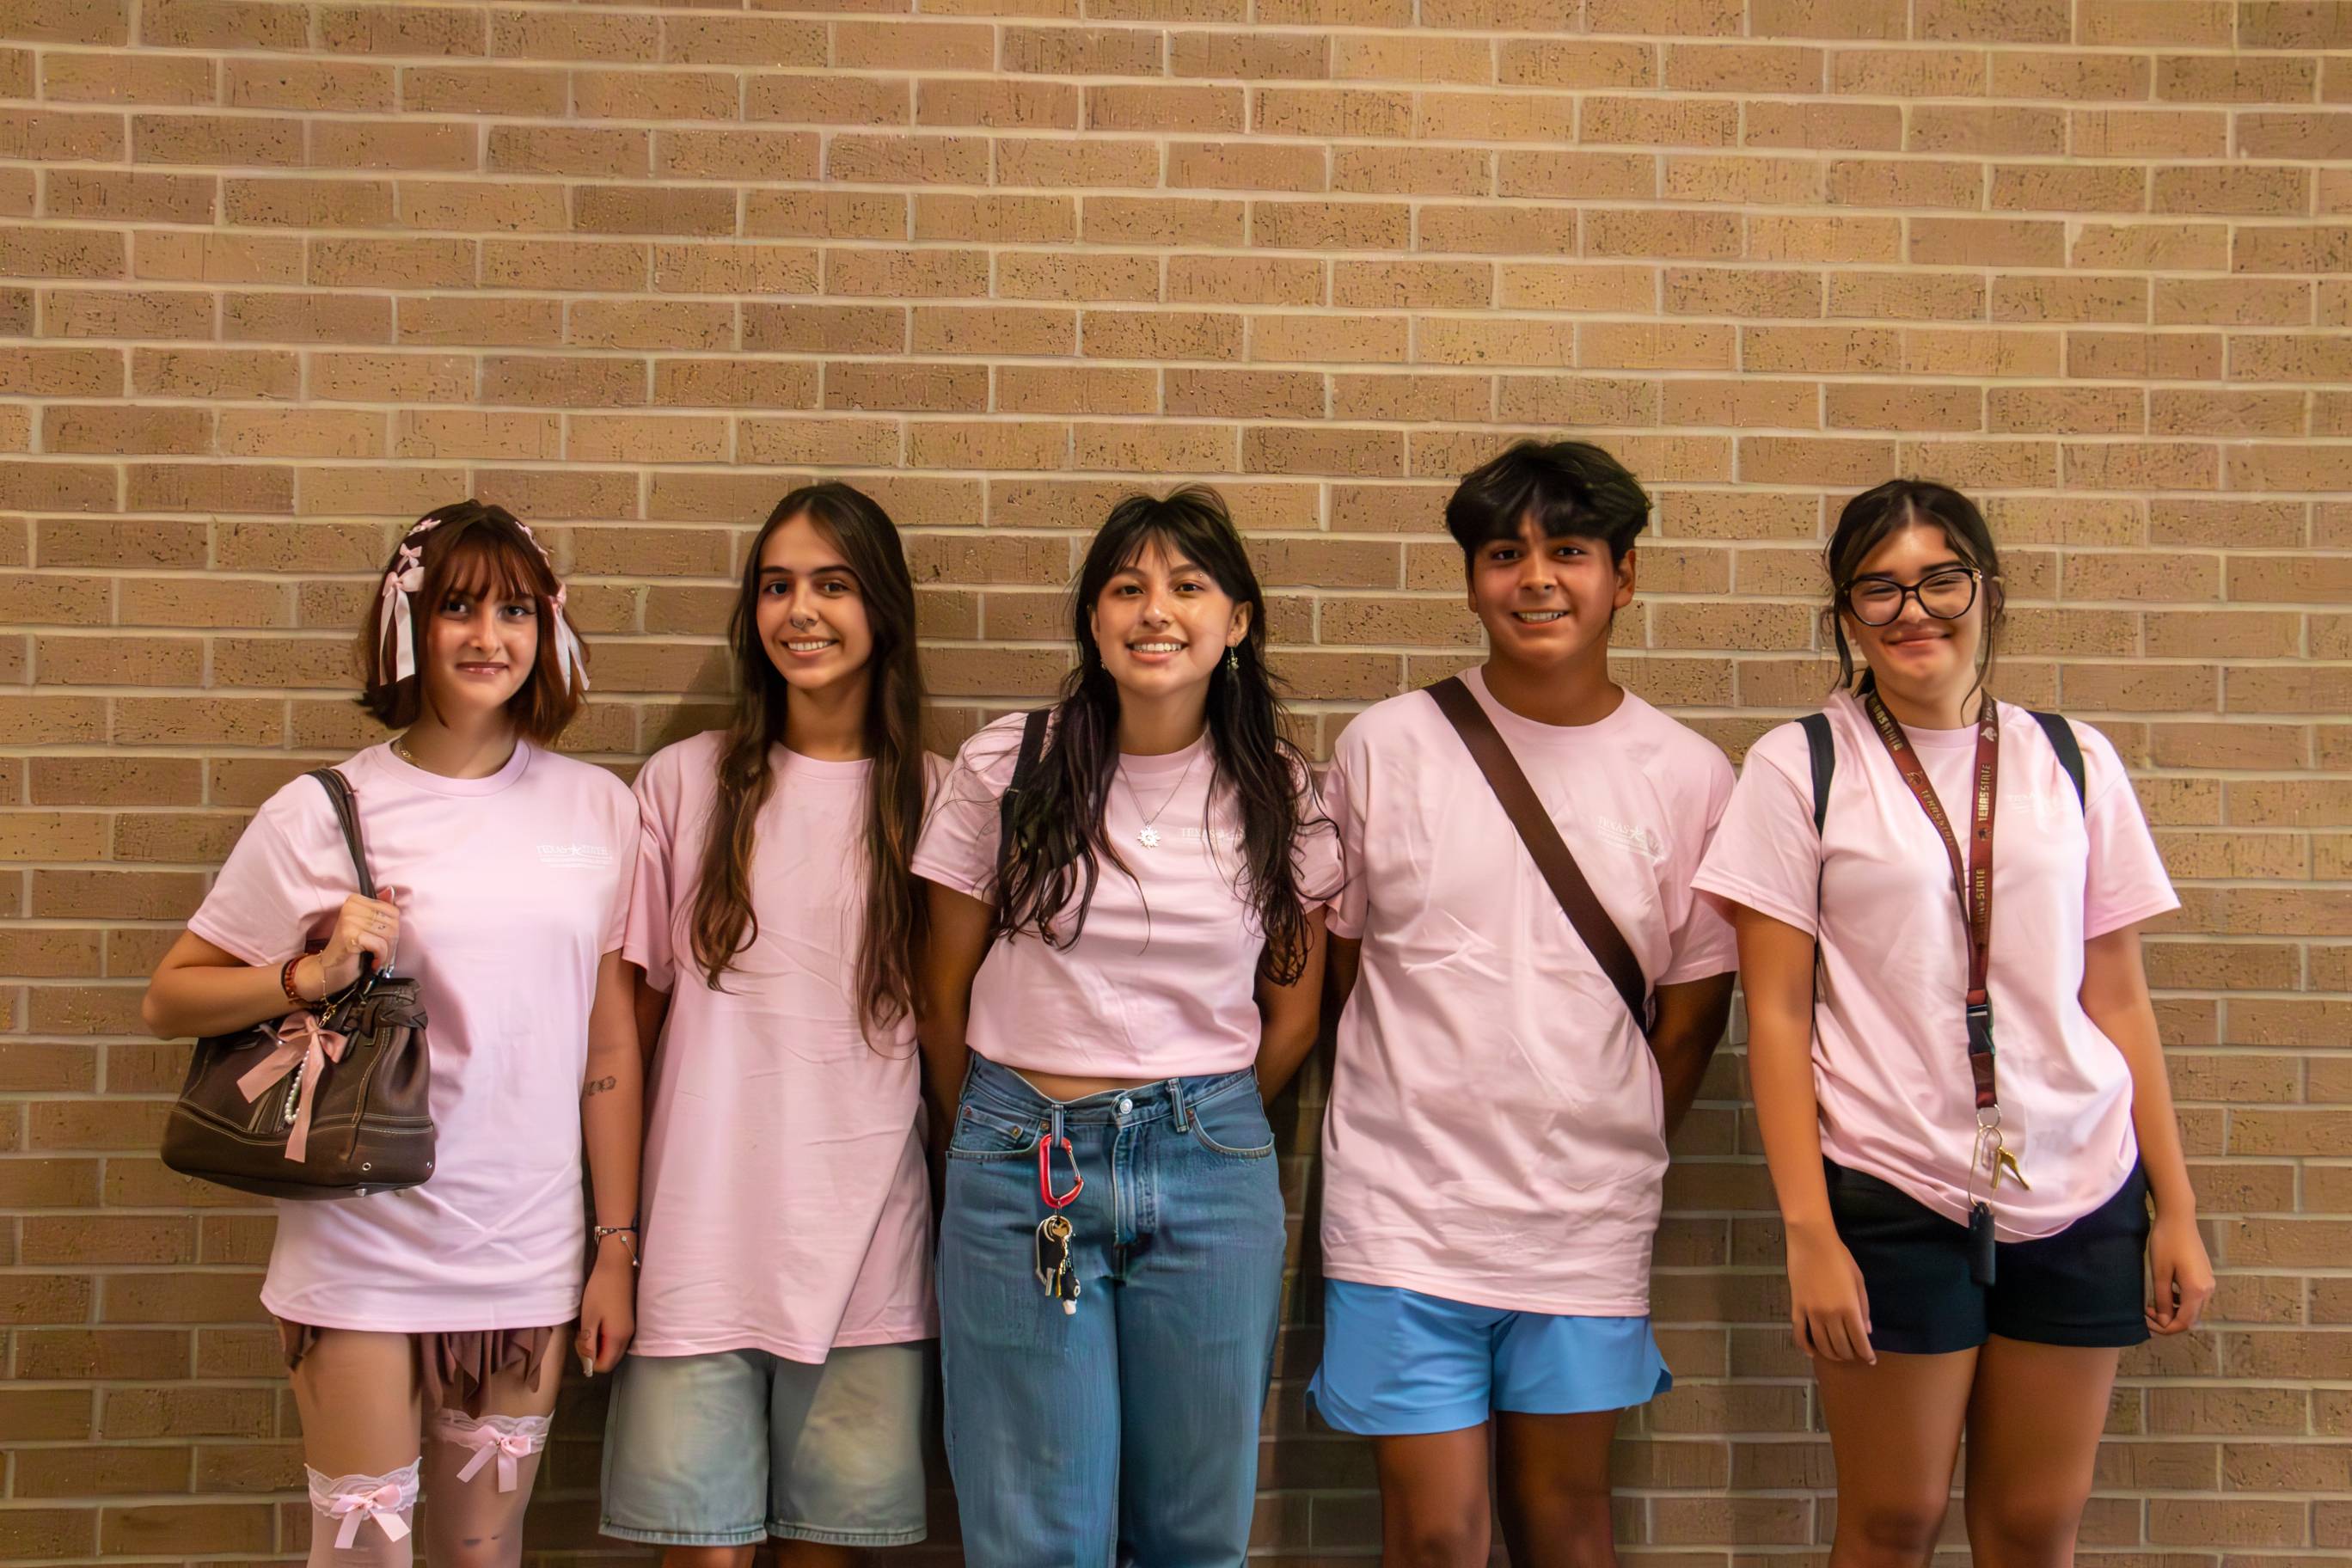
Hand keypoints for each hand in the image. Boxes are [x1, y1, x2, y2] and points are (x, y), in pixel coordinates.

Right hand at [309, 889, 402, 996]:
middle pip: (393, 923)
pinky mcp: (349, 935)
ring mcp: (349, 920)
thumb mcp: (368, 927)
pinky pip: (380, 945)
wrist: (328, 971)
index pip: (393, 910)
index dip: (393, 930)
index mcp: (355, 901)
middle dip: (392, 943)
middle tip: (383, 954)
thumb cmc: (351, 950)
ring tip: (378, 959)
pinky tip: (373, 963)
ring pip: (388, 934)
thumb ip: (380, 909)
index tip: (385, 942)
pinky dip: (381, 957)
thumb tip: (390, 890)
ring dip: (387, 952)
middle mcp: (351, 907)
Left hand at [575, 1245, 635, 1376]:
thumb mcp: (589, 1318)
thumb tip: (588, 1364)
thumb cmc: (600, 1291)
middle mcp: (627, 1336)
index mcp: (618, 1337)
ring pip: (612, 1348)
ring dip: (598, 1344)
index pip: (605, 1365)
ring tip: (588, 1327)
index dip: (589, 1361)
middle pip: (610, 1359)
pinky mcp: (627, 1320)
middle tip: (582, 1336)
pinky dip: (604, 1336)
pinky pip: (615, 1338)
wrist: (616, 1266)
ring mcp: (629, 1327)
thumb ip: (588, 1344)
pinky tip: (596, 1321)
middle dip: (594, 1354)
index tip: (580, 1344)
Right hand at [1786, 1220, 1874, 1363]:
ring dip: (1831, 1354)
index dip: (1866, 1354)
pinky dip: (1805, 1347)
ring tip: (1837, 1355)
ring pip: (1821, 1344)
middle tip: (1853, 1355)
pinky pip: (1799, 1333)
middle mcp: (1830, 1315)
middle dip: (1849, 1355)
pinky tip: (1812, 1353)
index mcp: (1849, 1308)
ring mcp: (1811, 1312)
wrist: (1811, 1242)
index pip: (1859, 1340)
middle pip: (1840, 1346)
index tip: (1870, 1360)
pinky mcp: (1797, 1307)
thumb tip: (1866, 1330)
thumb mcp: (1858, 1281)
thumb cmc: (1839, 1257)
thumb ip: (1863, 1307)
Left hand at [2146, 1208, 2213, 1334]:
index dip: (2165, 1328)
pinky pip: (2195, 1298)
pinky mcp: (2205, 1276)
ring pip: (2193, 1309)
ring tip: (2152, 1304)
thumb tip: (2164, 1321)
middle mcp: (2208, 1290)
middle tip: (2147, 1313)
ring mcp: (2209, 1282)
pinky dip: (2180, 1301)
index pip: (2184, 1322)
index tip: (2146, 1321)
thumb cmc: (2166, 1242)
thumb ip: (2162, 1299)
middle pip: (2190, 1318)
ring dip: (2174, 1311)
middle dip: (2168, 1321)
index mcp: (2197, 1291)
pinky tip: (2164, 1294)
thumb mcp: (2160, 1272)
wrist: (2179, 1218)